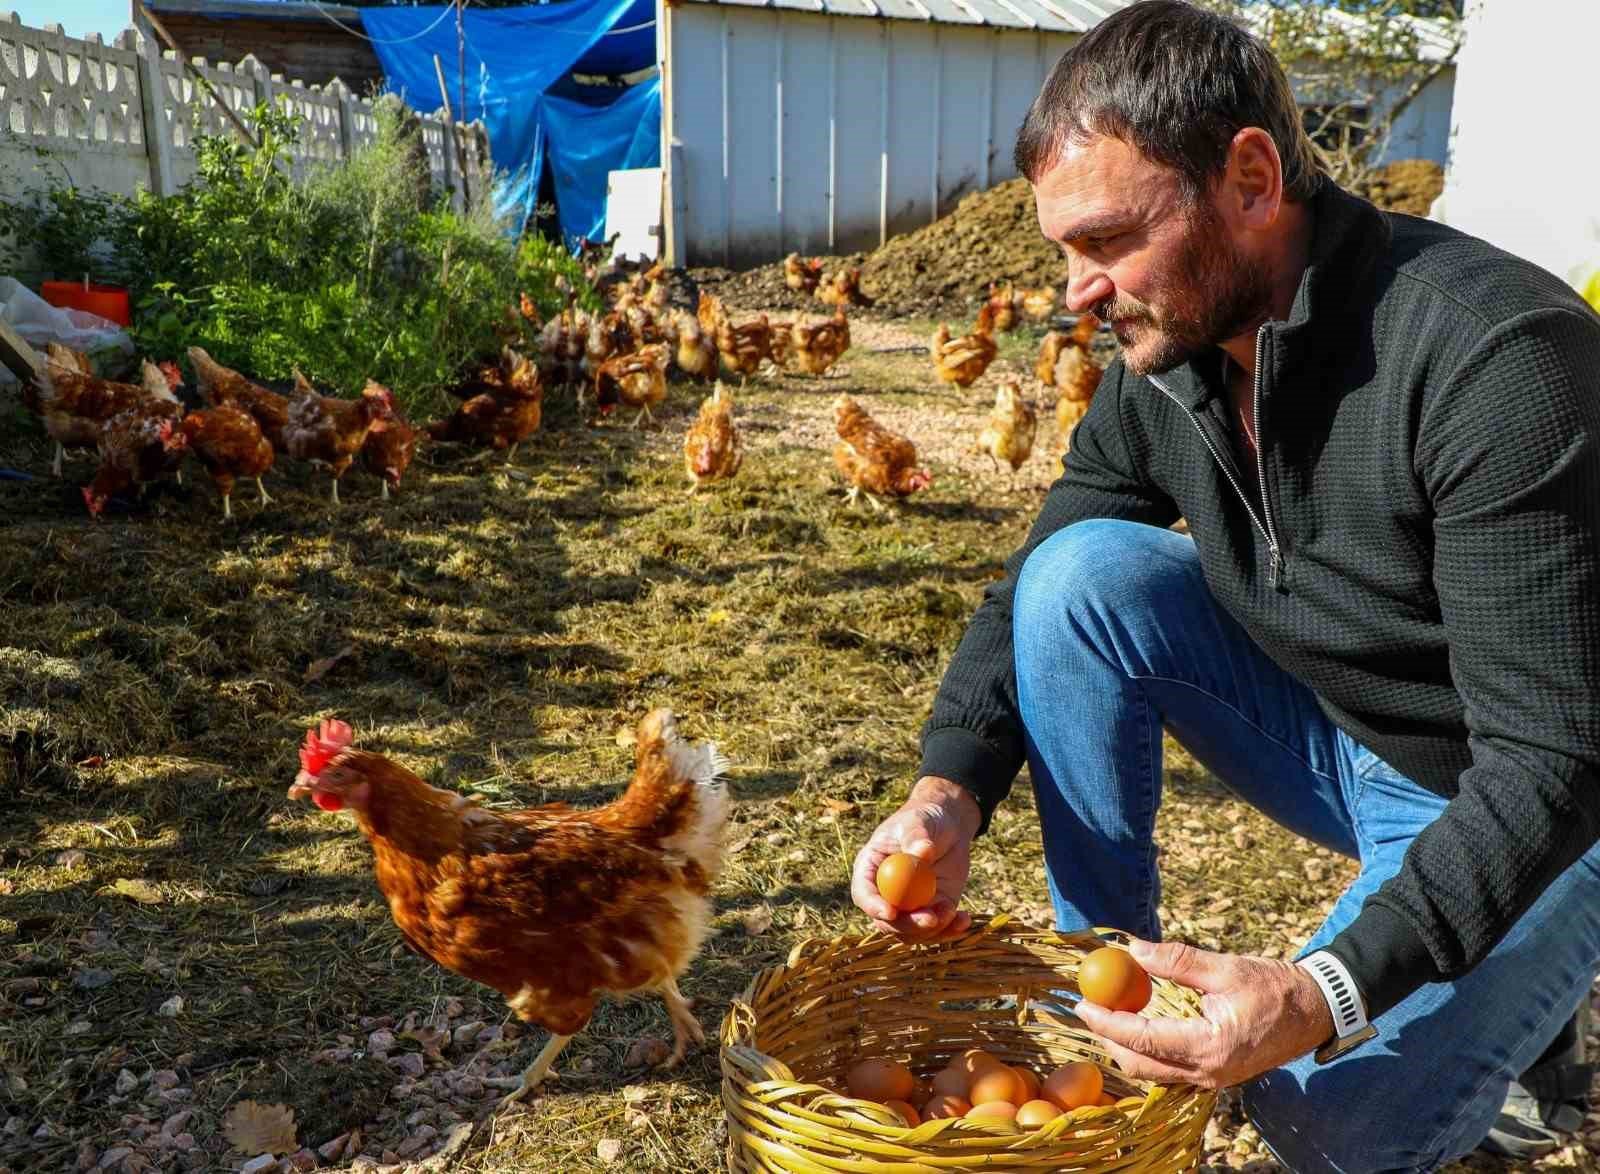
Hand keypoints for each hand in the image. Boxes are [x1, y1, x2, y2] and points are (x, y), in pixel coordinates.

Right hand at [850, 776, 981, 940]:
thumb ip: (917, 836)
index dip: (873, 906)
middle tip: (931, 919)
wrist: (947, 827)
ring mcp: (908, 906)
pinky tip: (964, 919)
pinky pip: (936, 930)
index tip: (892, 911)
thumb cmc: (925, 819)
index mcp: (871, 869)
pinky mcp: (931, 911)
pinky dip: (950, 930)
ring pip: (911, 932)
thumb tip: (922, 852)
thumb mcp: (919, 821)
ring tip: (953, 911)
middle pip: (887, 922)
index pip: (864, 894)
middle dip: (908, 925)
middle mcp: (885, 893)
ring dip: (932, 930)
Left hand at [1071, 938, 1335, 1088]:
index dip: (1107, 1022)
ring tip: (1108, 1015)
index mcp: (1210, 1046)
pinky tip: (1139, 1026)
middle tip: (1089, 1009)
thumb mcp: (1225, 967)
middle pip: (1140, 1065)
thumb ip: (1177, 961)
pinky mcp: (1216, 1075)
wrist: (1315, 1012)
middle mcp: (1208, 1071)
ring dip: (1126, 1047)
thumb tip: (1132, 949)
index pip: (1142, 1039)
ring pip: (1153, 1073)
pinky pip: (1170, 1071)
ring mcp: (1213, 1078)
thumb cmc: (1275, 987)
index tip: (1082, 1004)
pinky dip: (1147, 1052)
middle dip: (1109, 1039)